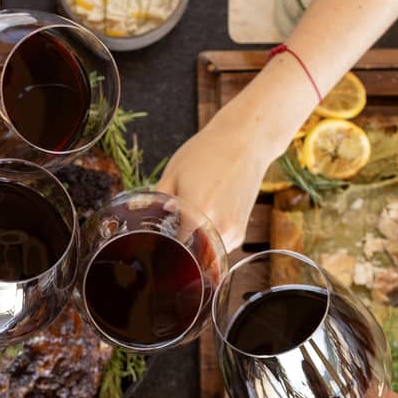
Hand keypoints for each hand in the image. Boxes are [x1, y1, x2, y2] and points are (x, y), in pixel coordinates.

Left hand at [157, 126, 269, 250]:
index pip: (171, 246)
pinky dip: (208, 241)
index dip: (161, 245)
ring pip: (205, 256)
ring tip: (186, 227)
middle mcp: (217, 228)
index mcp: (196, 214)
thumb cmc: (207, 152)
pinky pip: (218, 248)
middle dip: (177, 249)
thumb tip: (151, 219)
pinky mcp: (241, 231)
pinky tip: (203, 224)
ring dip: (194, 248)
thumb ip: (159, 201)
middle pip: (189, 255)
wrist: (246, 142)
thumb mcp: (173, 173)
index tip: (154, 241)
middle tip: (167, 234)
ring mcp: (232, 232)